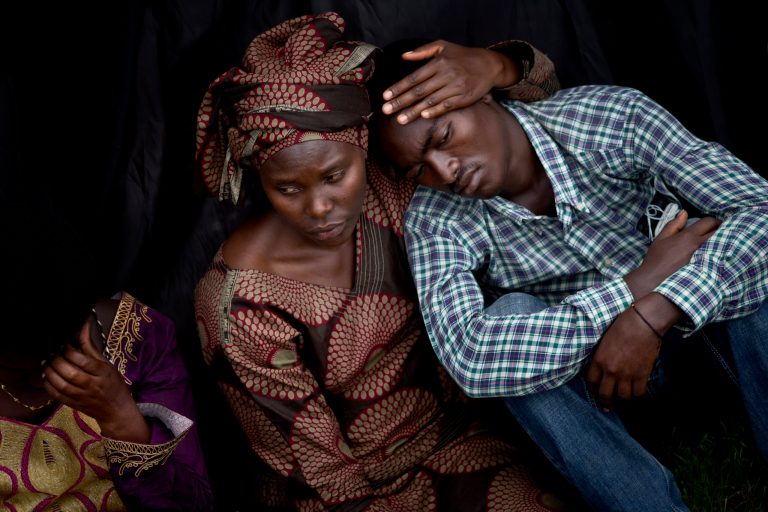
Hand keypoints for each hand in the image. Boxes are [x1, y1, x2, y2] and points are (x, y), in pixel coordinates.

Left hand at [43, 322, 149, 441]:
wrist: (116, 410)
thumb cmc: (113, 384)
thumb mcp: (107, 364)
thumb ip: (91, 347)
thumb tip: (83, 326)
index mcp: (103, 373)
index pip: (83, 361)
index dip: (70, 352)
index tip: (64, 345)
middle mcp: (93, 385)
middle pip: (70, 373)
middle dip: (57, 361)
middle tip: (53, 354)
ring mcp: (82, 397)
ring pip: (62, 385)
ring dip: (51, 372)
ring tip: (48, 363)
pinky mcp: (74, 405)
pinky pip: (57, 395)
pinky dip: (49, 385)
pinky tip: (48, 377)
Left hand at [381, 40, 518, 123]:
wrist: (489, 65)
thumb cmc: (462, 55)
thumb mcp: (443, 46)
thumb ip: (422, 51)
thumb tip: (404, 56)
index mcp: (438, 63)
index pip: (413, 78)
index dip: (398, 88)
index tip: (385, 97)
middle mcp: (446, 75)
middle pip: (419, 91)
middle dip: (401, 102)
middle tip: (386, 111)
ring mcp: (456, 87)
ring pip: (431, 101)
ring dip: (414, 111)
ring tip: (400, 120)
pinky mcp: (465, 98)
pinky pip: (447, 106)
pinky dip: (435, 111)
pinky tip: (423, 117)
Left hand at [587, 293, 682, 410]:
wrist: (643, 323)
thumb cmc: (623, 326)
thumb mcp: (604, 340)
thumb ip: (601, 355)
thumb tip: (601, 365)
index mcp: (599, 360)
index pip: (591, 382)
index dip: (592, 390)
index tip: (595, 393)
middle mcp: (611, 370)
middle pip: (605, 394)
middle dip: (606, 402)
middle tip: (607, 406)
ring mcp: (627, 374)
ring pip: (623, 397)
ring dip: (623, 400)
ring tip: (623, 400)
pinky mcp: (642, 375)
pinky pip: (639, 393)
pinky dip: (639, 396)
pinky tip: (638, 395)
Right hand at [624, 211, 719, 298]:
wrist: (654, 281)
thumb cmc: (656, 260)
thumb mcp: (661, 239)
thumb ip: (674, 224)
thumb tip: (684, 213)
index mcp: (688, 236)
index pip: (708, 222)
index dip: (711, 221)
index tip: (710, 224)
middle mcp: (700, 246)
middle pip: (720, 232)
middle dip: (720, 229)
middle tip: (718, 231)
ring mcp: (706, 258)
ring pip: (723, 245)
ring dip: (722, 241)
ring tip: (719, 242)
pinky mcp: (708, 270)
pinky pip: (720, 258)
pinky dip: (721, 254)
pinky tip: (717, 256)